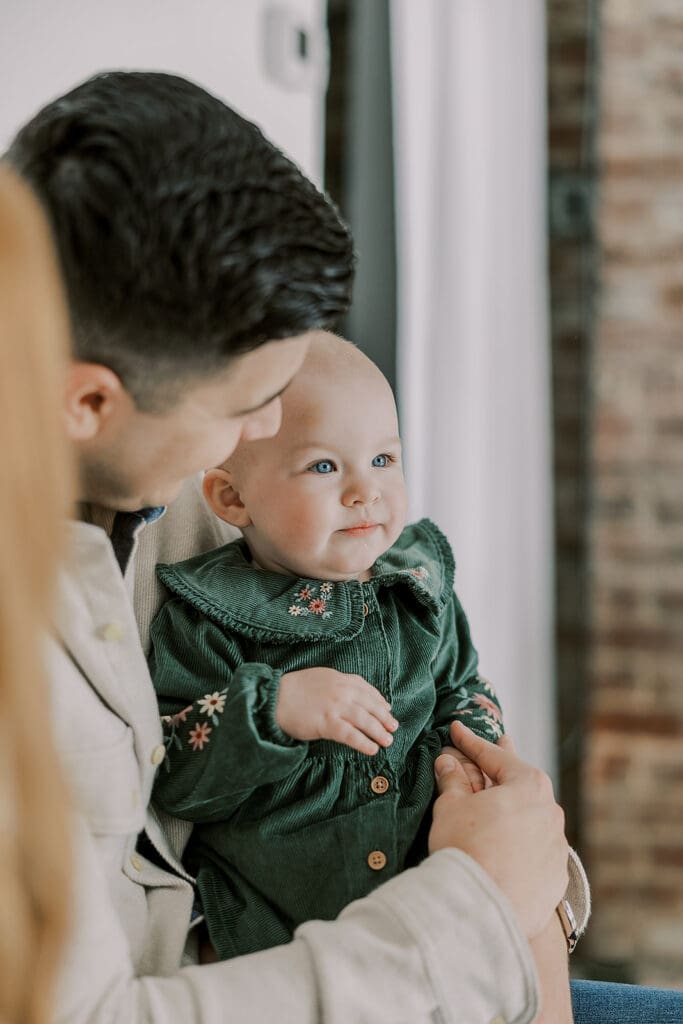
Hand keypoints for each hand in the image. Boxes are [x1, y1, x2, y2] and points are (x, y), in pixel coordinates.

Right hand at [276, 668, 398, 754]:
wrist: (274, 698)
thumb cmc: (294, 690)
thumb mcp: (320, 678)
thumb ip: (338, 684)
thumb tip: (356, 696)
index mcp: (340, 679)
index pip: (366, 689)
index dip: (379, 700)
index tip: (387, 709)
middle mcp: (341, 691)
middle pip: (370, 705)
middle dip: (384, 717)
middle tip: (393, 727)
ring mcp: (335, 707)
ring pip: (365, 720)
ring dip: (379, 732)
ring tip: (388, 741)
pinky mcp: (327, 723)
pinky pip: (351, 735)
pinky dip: (364, 743)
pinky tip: (372, 750)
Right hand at [429, 721, 568, 938]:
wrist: (481, 911)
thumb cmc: (465, 850)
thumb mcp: (451, 806)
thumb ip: (453, 780)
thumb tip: (449, 763)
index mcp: (529, 786)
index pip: (495, 757)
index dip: (471, 742)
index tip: (457, 730)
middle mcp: (551, 813)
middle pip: (523, 783)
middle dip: (506, 766)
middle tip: (502, 743)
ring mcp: (557, 847)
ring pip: (533, 818)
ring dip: (515, 808)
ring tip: (503, 800)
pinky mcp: (555, 879)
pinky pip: (536, 851)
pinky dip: (522, 842)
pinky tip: (510, 844)